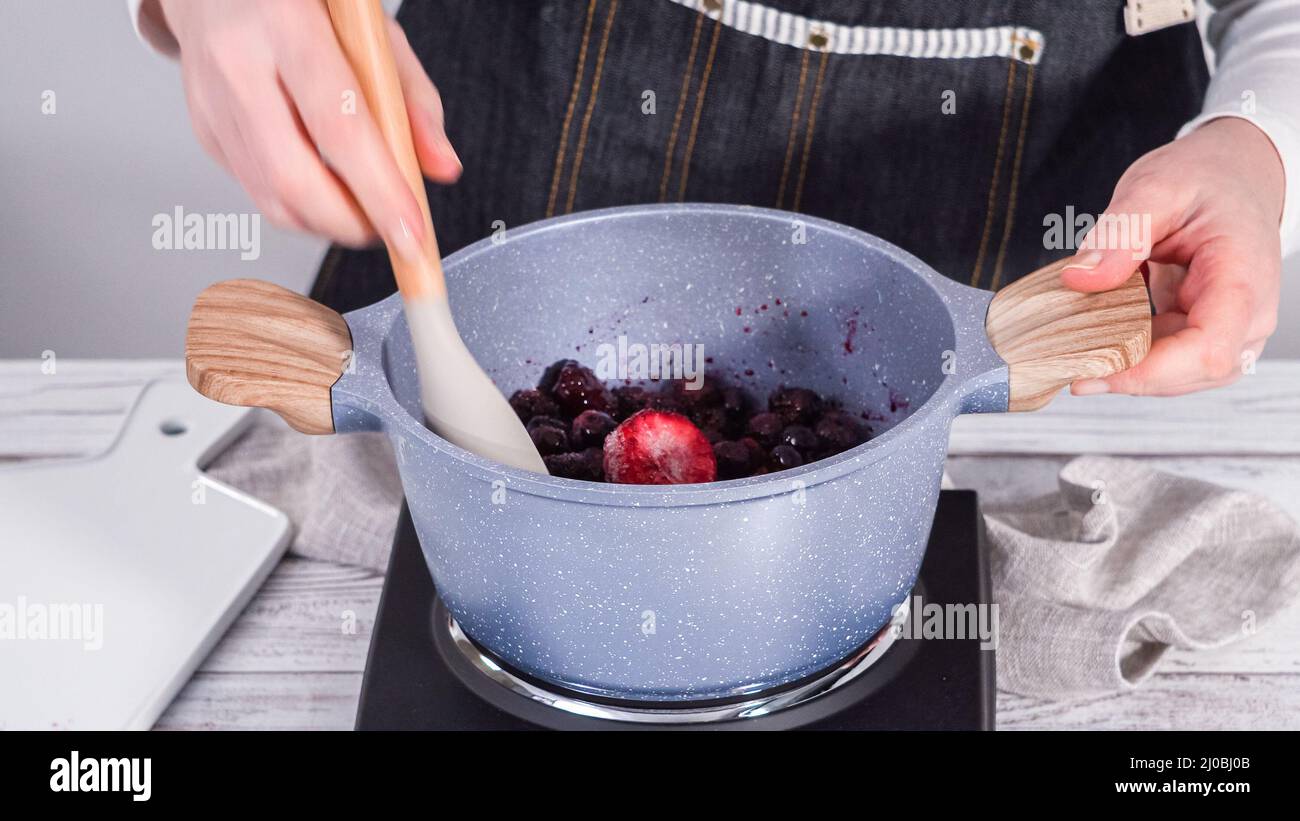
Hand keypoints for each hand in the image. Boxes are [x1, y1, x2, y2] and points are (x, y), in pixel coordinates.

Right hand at [156, 0, 460, 255]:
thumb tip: (443, 168)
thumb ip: (415, 101)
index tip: (411, 231)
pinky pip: (259, 192)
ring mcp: (212, 103)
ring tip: (367, 213)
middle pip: (294, 178)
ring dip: (330, 223)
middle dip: (352, 223)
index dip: (378, 190)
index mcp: (287, 26)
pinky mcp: (205, 133)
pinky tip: (329, 190)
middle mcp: (238, 65)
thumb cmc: (309, 6)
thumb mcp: (376, 34)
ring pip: (273, 198)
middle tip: (392, 231)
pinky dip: (304, 207)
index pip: (338, 126)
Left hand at [1060, 117, 1283, 395]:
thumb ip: (1119, 233)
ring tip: (1075, 350)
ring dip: (1125, 368)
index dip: (1148, 372)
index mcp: (1242, 277)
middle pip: (1191, 373)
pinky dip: (1129, 354)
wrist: (1235, 174)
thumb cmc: (1206, 178)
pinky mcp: (1205, 331)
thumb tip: (1080, 278)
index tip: (1090, 370)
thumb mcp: (1156, 187)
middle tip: (1064, 361)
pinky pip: (1169, 360)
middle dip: (1126, 374)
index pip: (1208, 351)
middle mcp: (1248, 314)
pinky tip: (1095, 339)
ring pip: (1178, 375)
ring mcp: (1231, 328)